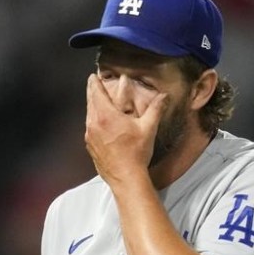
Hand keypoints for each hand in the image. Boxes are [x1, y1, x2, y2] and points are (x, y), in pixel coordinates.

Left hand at [84, 73, 167, 187]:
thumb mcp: (148, 128)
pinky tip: (100, 124)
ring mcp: (90, 137)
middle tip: (94, 85)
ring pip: (89, 115)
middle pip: (90, 102)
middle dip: (92, 92)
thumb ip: (156, 109)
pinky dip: (94, 121)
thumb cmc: (136, 153)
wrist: (126, 178)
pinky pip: (89, 128)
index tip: (93, 76)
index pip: (96, 92)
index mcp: (106, 116)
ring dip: (93, 107)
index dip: (94, 83)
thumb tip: (164, 96)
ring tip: (98, 103)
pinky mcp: (90, 147)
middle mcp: (93, 124)